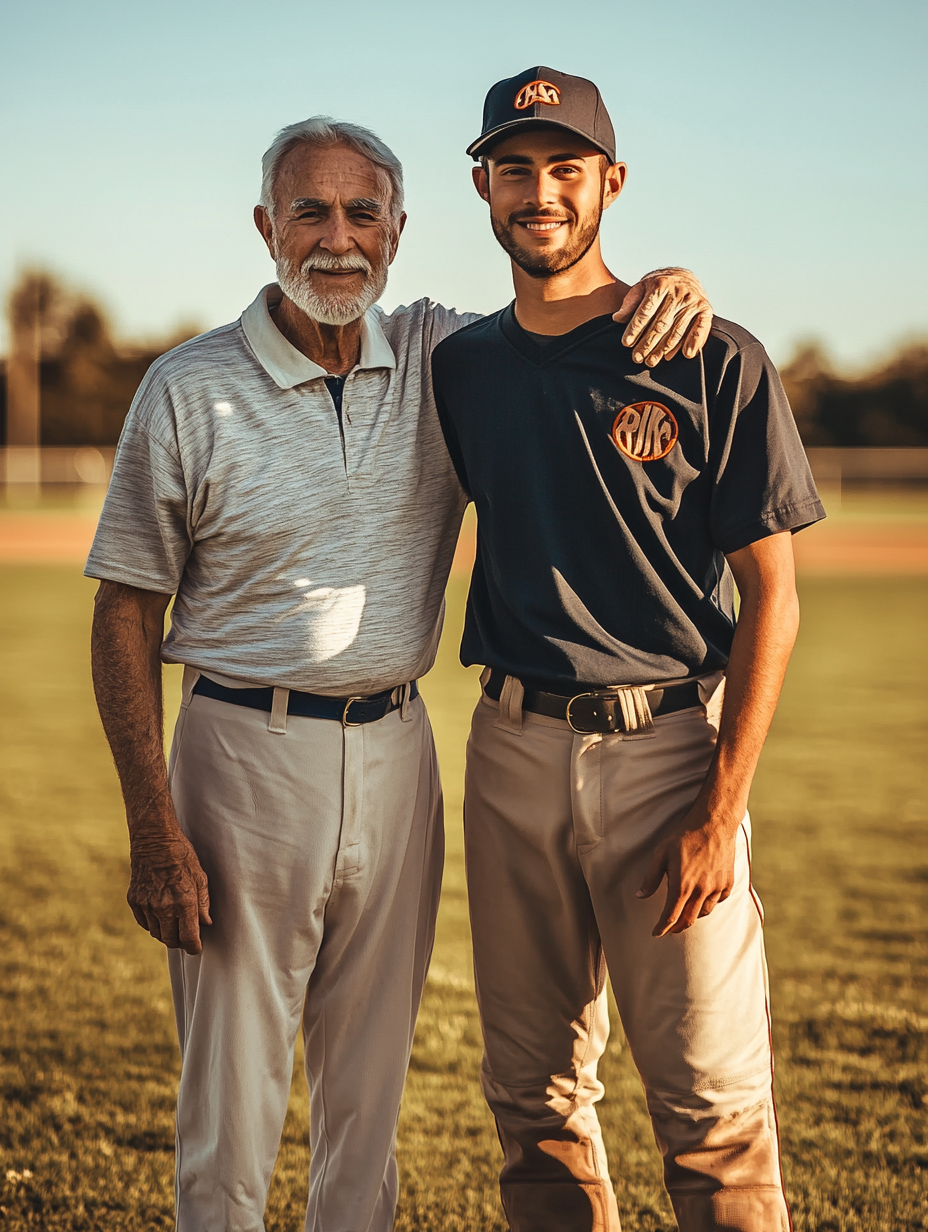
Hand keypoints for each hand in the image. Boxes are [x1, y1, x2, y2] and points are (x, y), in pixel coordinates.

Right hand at [127, 831, 210, 953]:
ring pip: (156, 933)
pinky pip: (144, 923)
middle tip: (186, 938)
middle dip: (180, 942)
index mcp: (184, 902)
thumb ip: (203, 902)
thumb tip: (205, 923)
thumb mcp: (200, 876)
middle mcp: (163, 907)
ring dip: (166, 933)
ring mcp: (146, 905)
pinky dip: (152, 924)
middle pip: (170, 940)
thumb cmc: (182, 856)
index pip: (188, 938)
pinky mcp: (134, 901)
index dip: (194, 947)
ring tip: (174, 926)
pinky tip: (160, 916)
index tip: (196, 948)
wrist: (154, 841)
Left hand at [613, 267, 712, 367]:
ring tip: (652, 361)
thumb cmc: (658, 286)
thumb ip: (630, 303)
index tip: (626, 343)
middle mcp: (678, 292)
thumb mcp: (641, 288)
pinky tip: (686, 354)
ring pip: (677, 330)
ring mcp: (693, 301)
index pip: (645, 311)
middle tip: (637, 358)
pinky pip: (701, 327)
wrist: (683, 276)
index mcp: (660, 285)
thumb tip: (617, 318)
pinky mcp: (706, 309)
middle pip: (660, 324)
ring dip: (664, 349)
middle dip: (647, 343)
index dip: (635, 329)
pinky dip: (695, 341)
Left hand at [636, 803, 737, 936]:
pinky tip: (703, 899)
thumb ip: (650, 878)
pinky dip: (709, 904)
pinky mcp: (728, 883)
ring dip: (692, 916)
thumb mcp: (661, 854)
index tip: (656, 933)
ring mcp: (717, 888)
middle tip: (669, 929)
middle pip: (688, 920)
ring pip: (703, 912)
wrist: (714, 824)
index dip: (662, 928)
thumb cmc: (684, 836)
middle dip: (676, 928)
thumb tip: (639, 895)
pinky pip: (718, 901)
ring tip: (684, 913)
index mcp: (682, 886)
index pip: (671, 916)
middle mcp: (701, 891)